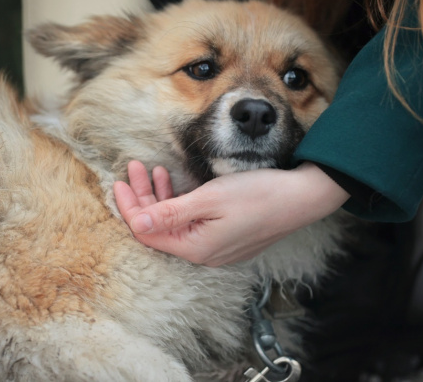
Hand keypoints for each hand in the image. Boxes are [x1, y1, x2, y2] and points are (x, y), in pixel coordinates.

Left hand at [113, 160, 349, 265]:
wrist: (302, 198)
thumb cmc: (259, 195)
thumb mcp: (210, 199)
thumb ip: (171, 213)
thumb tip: (137, 224)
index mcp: (196, 248)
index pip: (148, 232)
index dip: (130, 208)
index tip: (120, 181)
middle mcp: (204, 253)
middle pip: (160, 228)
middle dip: (143, 198)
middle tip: (135, 168)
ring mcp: (216, 247)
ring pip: (175, 224)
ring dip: (161, 198)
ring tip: (152, 170)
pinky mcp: (227, 237)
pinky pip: (191, 223)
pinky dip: (179, 203)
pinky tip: (175, 183)